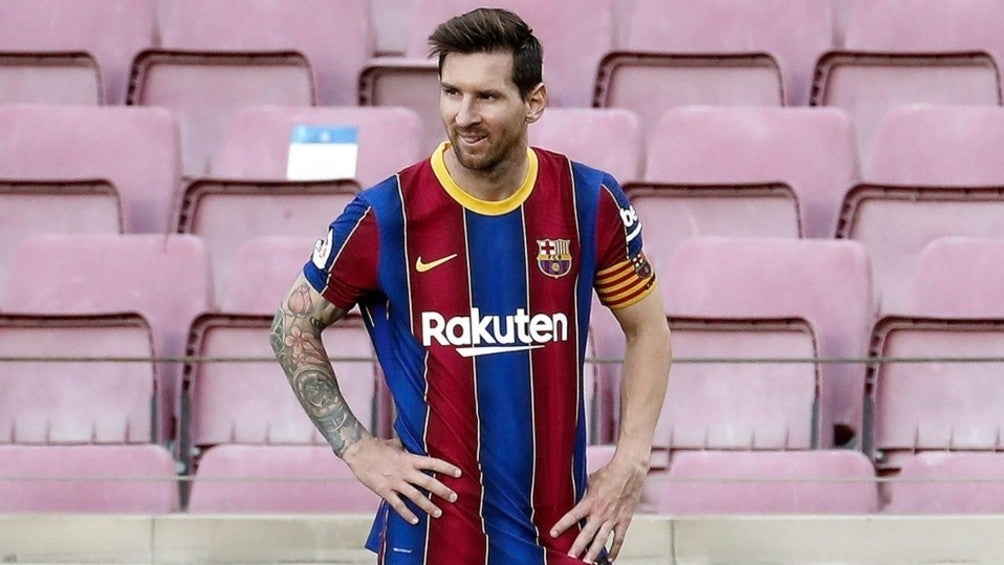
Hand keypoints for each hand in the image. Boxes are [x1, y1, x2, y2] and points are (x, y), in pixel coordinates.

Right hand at [342, 435, 461, 524]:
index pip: (433, 463)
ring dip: (428, 506)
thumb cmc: (377, 446)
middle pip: (428, 482)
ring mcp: (395, 482)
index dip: (447, 468)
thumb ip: (405, 446)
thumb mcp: (395, 444)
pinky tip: (415, 520)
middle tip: (454, 497)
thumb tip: (412, 441)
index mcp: (409, 459)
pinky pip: (397, 504)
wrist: (358, 451)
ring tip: (438, 513)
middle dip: (443, 491)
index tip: (459, 473)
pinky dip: (406, 513)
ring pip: (416, 496)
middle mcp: (405, 471)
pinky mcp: (384, 491)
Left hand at [550, 455, 647, 562]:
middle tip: (570, 557)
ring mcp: (613, 518)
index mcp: (590, 502)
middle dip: (577, 547)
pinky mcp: (624, 520)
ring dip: (593, 553)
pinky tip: (610, 559)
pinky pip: (619, 539)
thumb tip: (576, 494)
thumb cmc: (609, 473)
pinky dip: (615, 550)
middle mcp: (600, 513)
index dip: (561, 525)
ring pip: (601, 540)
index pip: (572, 516)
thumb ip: (584, 492)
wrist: (629, 471)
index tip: (553, 534)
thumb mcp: (591, 480)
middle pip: (586, 534)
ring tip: (587, 563)